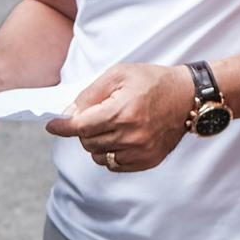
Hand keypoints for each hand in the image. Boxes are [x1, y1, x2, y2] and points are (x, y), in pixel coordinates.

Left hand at [47, 63, 191, 172]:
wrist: (187, 97)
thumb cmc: (152, 81)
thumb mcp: (118, 75)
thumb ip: (90, 94)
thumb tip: (69, 114)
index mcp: (122, 112)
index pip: (80, 127)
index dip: (62, 127)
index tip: (52, 125)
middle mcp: (131, 135)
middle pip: (87, 142)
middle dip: (83, 130)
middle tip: (93, 117)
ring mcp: (140, 151)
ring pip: (99, 156)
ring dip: (96, 143)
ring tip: (109, 127)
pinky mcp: (147, 161)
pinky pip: (115, 165)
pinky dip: (110, 153)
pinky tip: (119, 138)